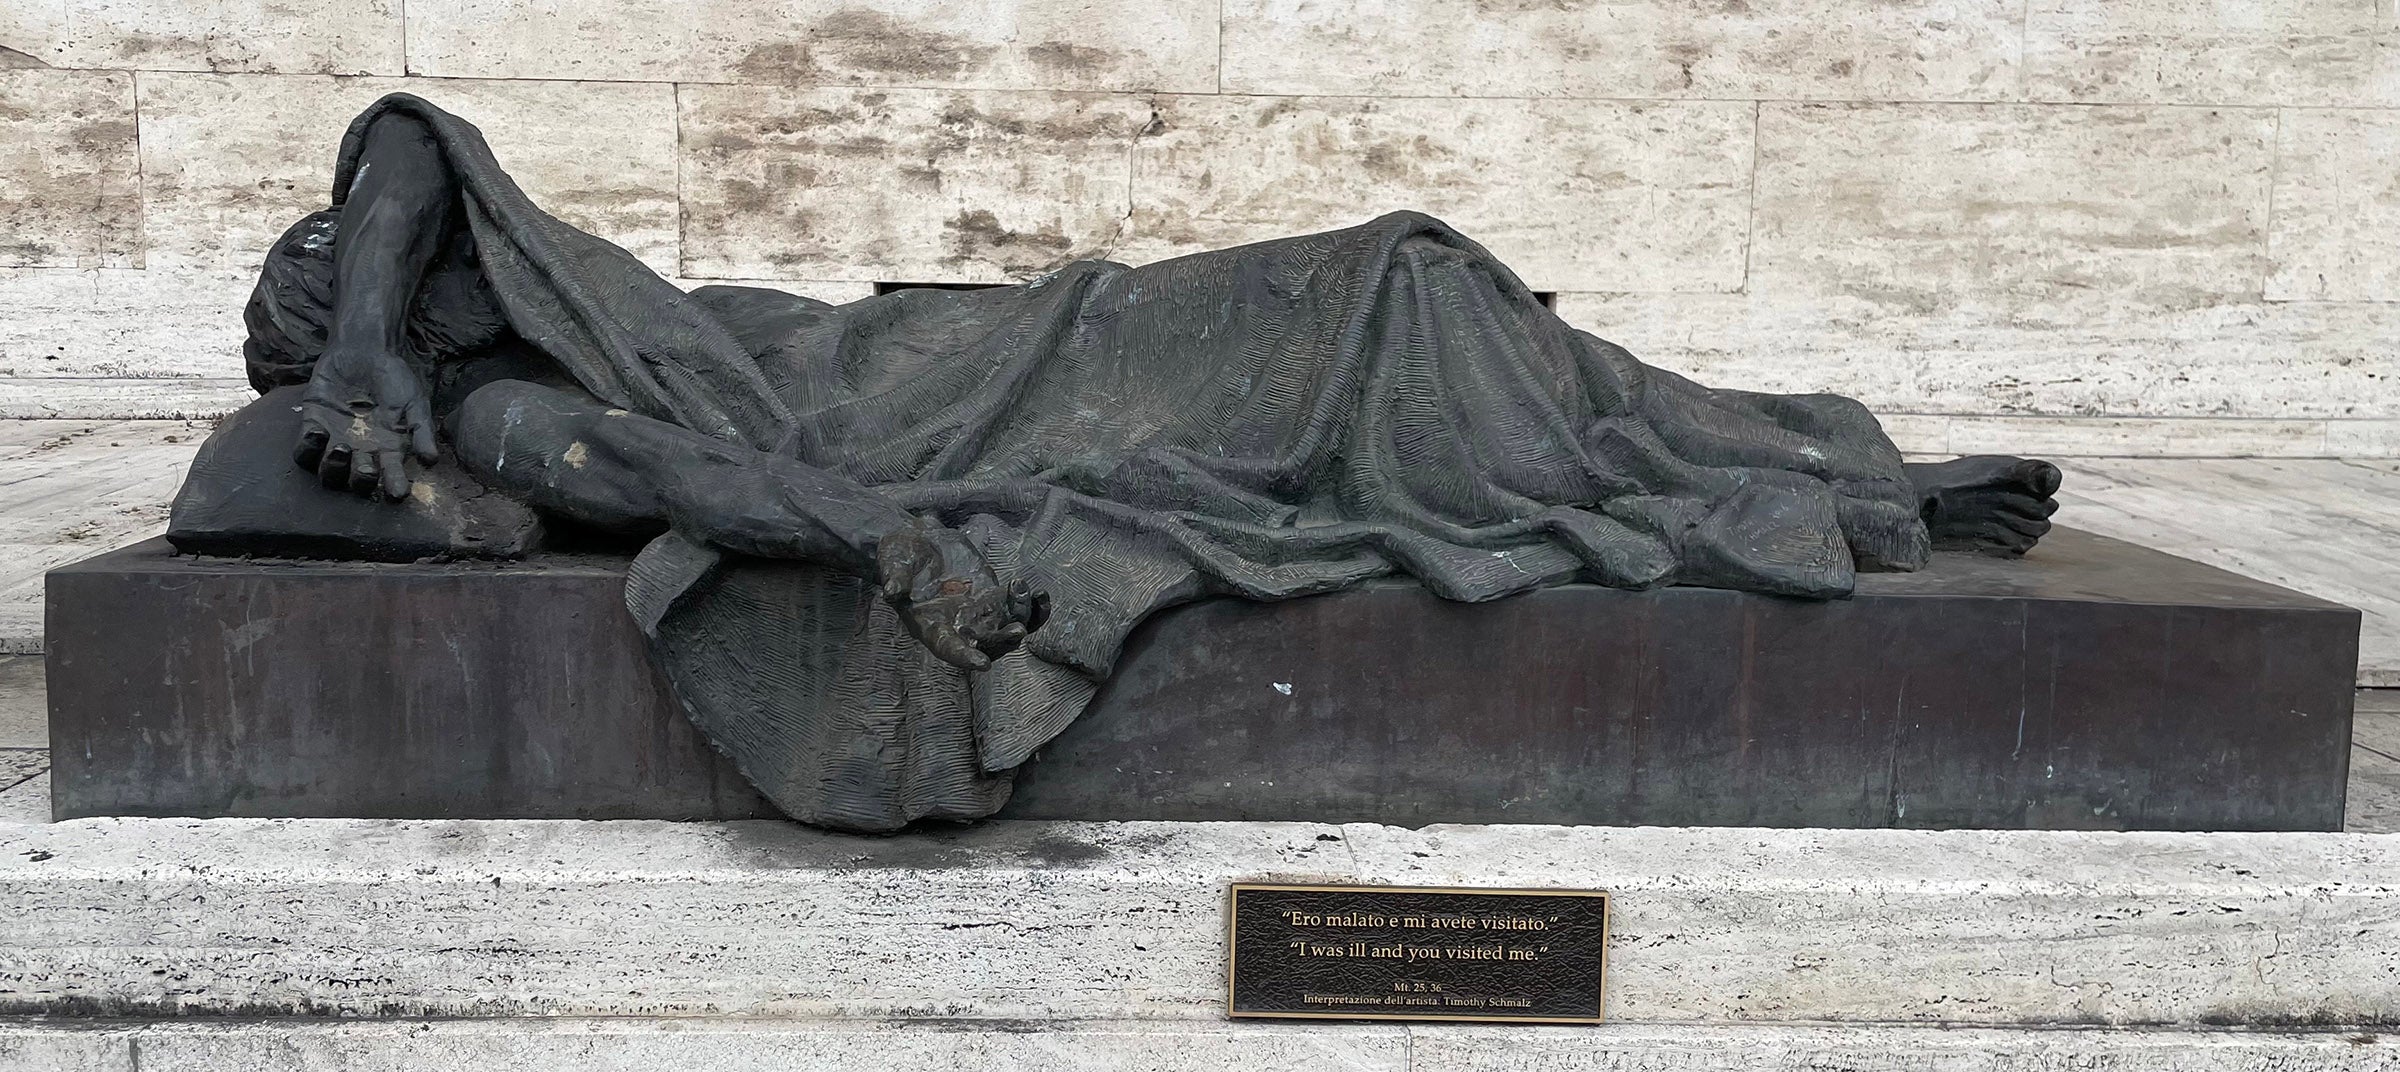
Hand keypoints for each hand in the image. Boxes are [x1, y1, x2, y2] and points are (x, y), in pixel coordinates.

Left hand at [293, 345, 438, 499]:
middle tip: (367, 467)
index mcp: (387, 451)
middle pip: (355, 482)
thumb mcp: (414, 403)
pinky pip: (303, 451)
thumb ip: (421, 431)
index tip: (398, 493)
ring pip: (327, 472)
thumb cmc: (394, 379)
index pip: (390, 477)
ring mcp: (335, 442)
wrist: (364, 352)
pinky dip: (308, 447)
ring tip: (341, 447)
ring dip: (332, 467)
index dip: (393, 487)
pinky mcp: (313, 426)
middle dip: (360, 479)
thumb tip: (431, 461)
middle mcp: (361, 453)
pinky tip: (319, 432)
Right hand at [876, 518, 1045, 670]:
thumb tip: (892, 591)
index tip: (983, 665)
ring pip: (1007, 629)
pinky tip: (1042, 596)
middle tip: (1017, 629)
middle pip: (985, 646)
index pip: (949, 649)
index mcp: (931, 627)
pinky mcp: (994, 597)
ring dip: (1022, 619)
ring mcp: (979, 614)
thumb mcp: (892, 563)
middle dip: (1002, 641)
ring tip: (1022, 590)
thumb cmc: (899, 556)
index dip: (965, 657)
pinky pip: (1018, 610)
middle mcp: (958, 627)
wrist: (918, 542)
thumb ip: (894, 578)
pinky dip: (1032, 608)